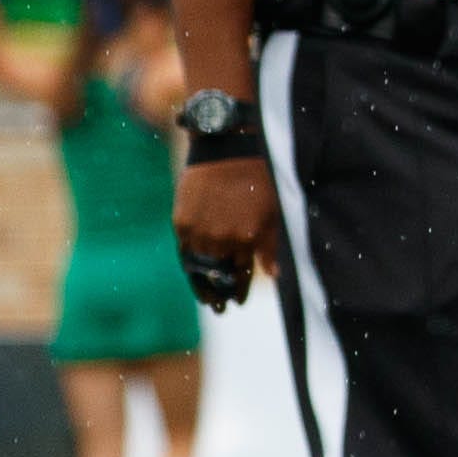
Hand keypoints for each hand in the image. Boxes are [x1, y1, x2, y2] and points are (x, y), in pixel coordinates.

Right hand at [176, 156, 278, 305]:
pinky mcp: (182, 222)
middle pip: (218, 277)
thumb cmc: (260, 177)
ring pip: (198, 269)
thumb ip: (273, 245)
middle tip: (220, 307)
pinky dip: (189, 266)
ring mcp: (199, 231)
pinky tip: (193, 274)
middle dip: (219, 294)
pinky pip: (184, 252)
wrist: (228, 149)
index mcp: (247, 238)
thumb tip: (275, 276)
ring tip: (206, 300)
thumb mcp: (276, 210)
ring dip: (201, 286)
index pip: (240, 276)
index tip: (238, 302)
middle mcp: (221, 239)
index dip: (238, 291)